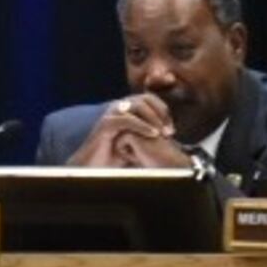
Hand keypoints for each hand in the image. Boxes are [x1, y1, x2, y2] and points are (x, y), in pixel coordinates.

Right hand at [73, 95, 191, 169]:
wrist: (94, 167)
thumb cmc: (115, 156)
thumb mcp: (137, 143)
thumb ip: (151, 135)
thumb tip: (172, 136)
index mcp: (127, 108)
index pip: (150, 100)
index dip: (164, 111)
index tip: (172, 129)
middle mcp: (119, 107)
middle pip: (146, 99)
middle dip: (161, 113)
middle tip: (170, 131)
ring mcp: (111, 113)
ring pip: (137, 105)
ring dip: (154, 118)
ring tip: (164, 133)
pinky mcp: (106, 124)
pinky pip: (127, 119)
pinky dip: (142, 126)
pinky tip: (153, 134)